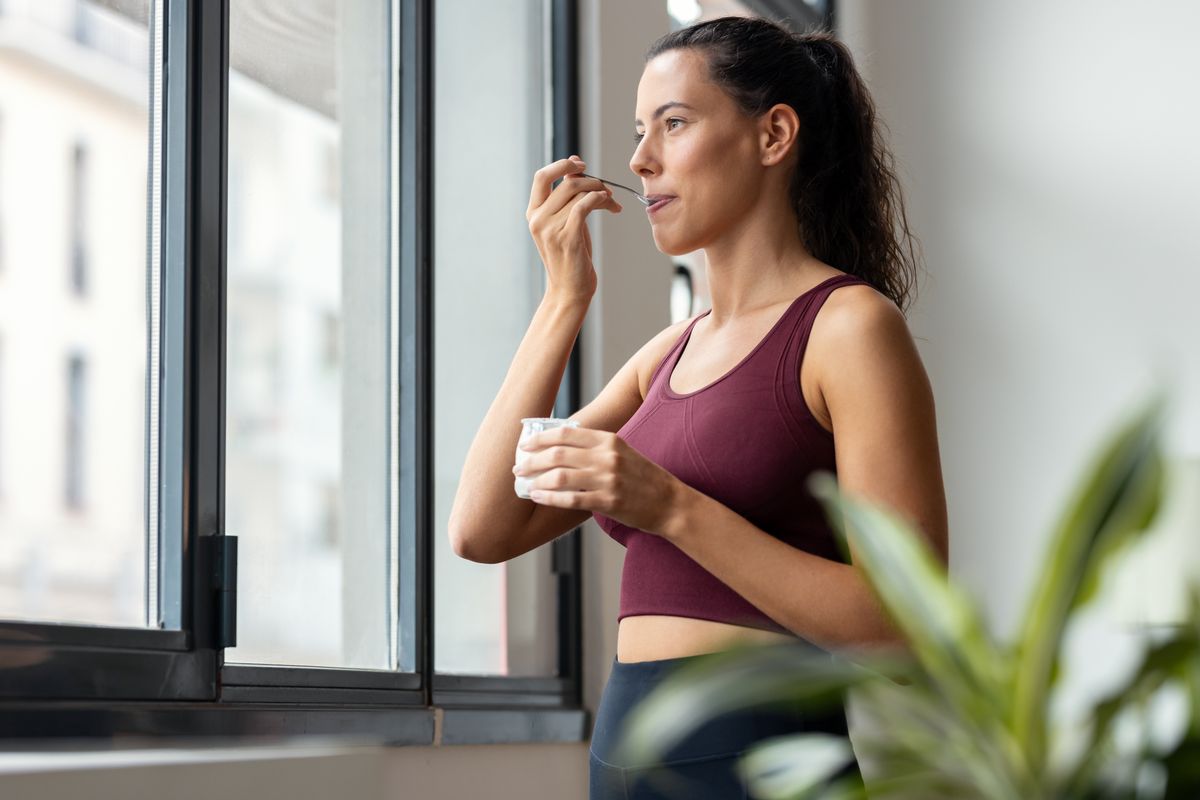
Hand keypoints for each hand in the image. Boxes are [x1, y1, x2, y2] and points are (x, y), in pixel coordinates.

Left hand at [513, 425, 684, 535]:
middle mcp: (607, 456)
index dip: (541, 438)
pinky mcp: (608, 501)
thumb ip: (596, 448)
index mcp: (609, 440)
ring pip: (560, 476)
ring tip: (525, 483)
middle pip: (558, 454)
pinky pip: (570, 499)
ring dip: (537, 479)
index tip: (525, 444)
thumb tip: (561, 448)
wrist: (671, 503)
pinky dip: (550, 497)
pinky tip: (538, 496)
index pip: (566, 433)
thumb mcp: (623, 453)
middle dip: (532, 460)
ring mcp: (608, 479)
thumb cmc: (644, 478)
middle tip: (519, 467)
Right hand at [526, 155, 622, 302]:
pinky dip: (600, 200)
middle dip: (591, 180)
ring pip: (579, 194)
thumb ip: (566, 198)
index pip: (542, 176)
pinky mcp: (567, 238)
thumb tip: (574, 165)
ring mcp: (550, 229)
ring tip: (612, 203)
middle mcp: (538, 220)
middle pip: (566, 182)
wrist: (569, 290)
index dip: (562, 165)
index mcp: (533, 213)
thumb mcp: (563, 223)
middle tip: (606, 188)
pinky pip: (585, 206)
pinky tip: (610, 206)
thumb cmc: (569, 257)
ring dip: (602, 193)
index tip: (581, 165)